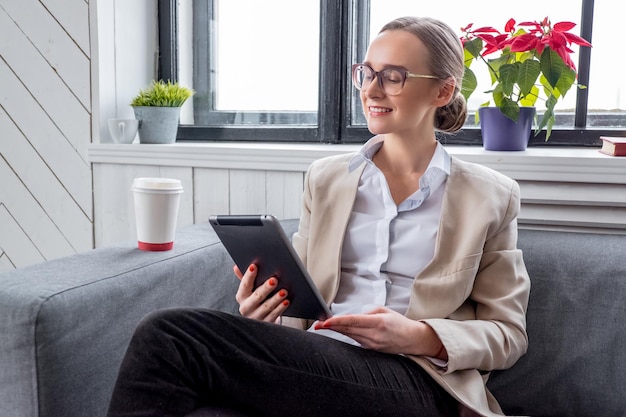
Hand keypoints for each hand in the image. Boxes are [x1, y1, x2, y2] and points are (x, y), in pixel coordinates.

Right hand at [234, 264, 289, 322]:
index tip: (254, 266)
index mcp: (241, 296)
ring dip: (275, 299)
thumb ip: (245, 278)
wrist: (259, 320)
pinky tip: (286, 302)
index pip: (244, 285)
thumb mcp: (249, 289)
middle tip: (274, 280)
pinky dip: (280, 308)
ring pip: (266, 307)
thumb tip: (236, 267)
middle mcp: (246, 307)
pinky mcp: (265, 323)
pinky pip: (273, 316)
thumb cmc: (255, 299)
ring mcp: (255, 317)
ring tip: (284, 291)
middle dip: (265, 288)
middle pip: (256, 297)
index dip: (249, 275)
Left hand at [314, 307, 445, 357]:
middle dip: (331, 326)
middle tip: (317, 324)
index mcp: (378, 323)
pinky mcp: (371, 350)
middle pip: (347, 330)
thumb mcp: (384, 311)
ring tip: (322, 325)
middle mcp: (374, 336)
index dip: (337, 322)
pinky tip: (338, 330)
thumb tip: (352, 318)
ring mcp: (372, 345)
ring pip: (349, 335)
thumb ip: (367, 313)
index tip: (325, 321)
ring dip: (336, 330)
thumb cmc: (399, 323)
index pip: (353, 322)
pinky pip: (355, 340)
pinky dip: (346, 334)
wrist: (413, 340)